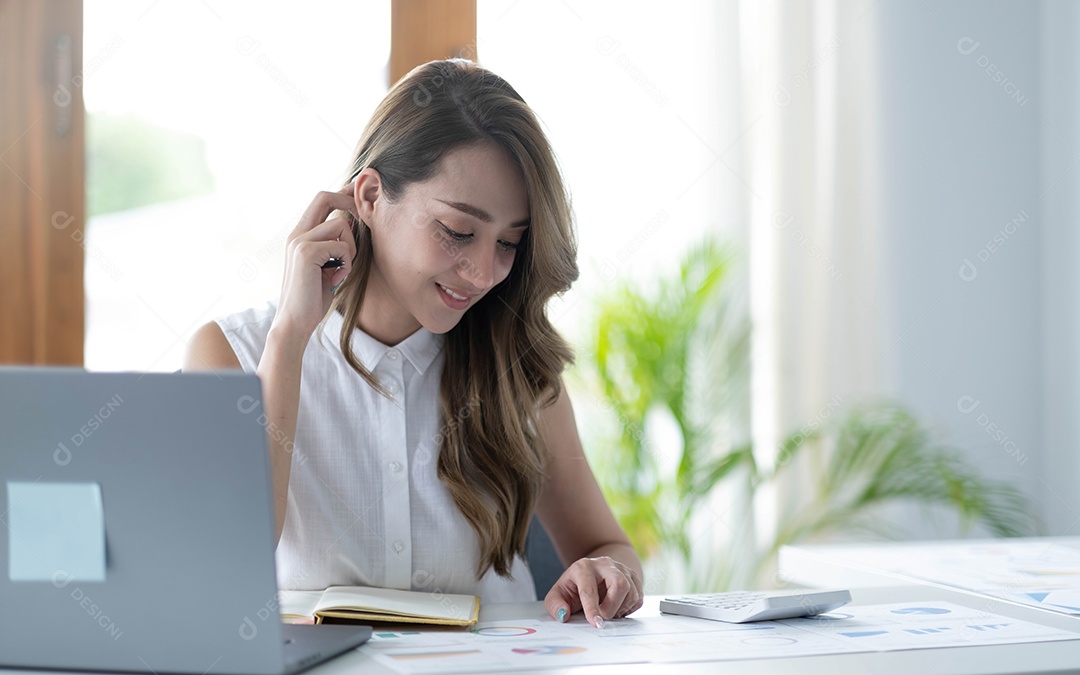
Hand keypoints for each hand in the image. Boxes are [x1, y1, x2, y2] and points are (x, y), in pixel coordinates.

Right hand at [272, 185, 357, 341]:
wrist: (295, 322)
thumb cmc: (313, 298)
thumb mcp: (325, 266)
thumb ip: (333, 245)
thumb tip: (353, 224)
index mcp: (300, 235)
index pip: (321, 200)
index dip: (343, 193)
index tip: (360, 193)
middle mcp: (297, 234)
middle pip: (324, 197)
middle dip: (349, 202)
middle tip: (365, 217)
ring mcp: (300, 241)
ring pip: (341, 225)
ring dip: (350, 249)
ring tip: (341, 271)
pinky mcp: (307, 253)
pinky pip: (342, 247)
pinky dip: (346, 264)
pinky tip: (335, 280)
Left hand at [544, 556, 642, 627]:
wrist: (593, 573)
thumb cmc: (574, 586)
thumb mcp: (558, 594)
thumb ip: (555, 604)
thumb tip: (563, 615)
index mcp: (583, 567)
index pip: (589, 589)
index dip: (592, 608)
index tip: (596, 623)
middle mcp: (605, 564)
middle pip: (619, 584)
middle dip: (612, 607)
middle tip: (603, 618)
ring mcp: (622, 569)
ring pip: (631, 594)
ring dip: (619, 610)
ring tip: (606, 610)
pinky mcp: (634, 578)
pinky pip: (638, 599)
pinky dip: (627, 609)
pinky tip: (616, 607)